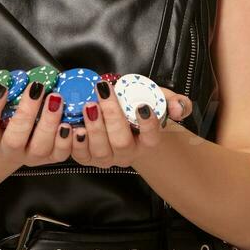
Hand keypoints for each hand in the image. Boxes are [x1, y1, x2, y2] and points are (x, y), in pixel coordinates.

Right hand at [0, 73, 72, 168]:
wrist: (16, 136)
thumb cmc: (2, 111)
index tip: (2, 86)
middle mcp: (9, 150)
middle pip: (14, 140)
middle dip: (26, 114)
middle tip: (36, 88)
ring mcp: (31, 156)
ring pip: (39, 148)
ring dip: (49, 123)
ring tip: (56, 98)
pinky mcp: (51, 157)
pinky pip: (60, 154)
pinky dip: (66, 139)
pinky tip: (69, 120)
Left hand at [69, 81, 193, 168]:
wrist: (123, 123)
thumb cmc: (138, 109)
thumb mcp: (159, 100)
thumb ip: (175, 103)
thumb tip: (179, 108)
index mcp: (148, 141)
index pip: (152, 137)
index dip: (148, 124)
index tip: (142, 106)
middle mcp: (128, 153)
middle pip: (122, 143)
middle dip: (112, 116)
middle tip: (103, 91)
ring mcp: (107, 158)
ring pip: (100, 151)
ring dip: (92, 127)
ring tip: (87, 105)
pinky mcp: (87, 158)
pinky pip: (79, 155)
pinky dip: (73, 141)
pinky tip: (70, 125)